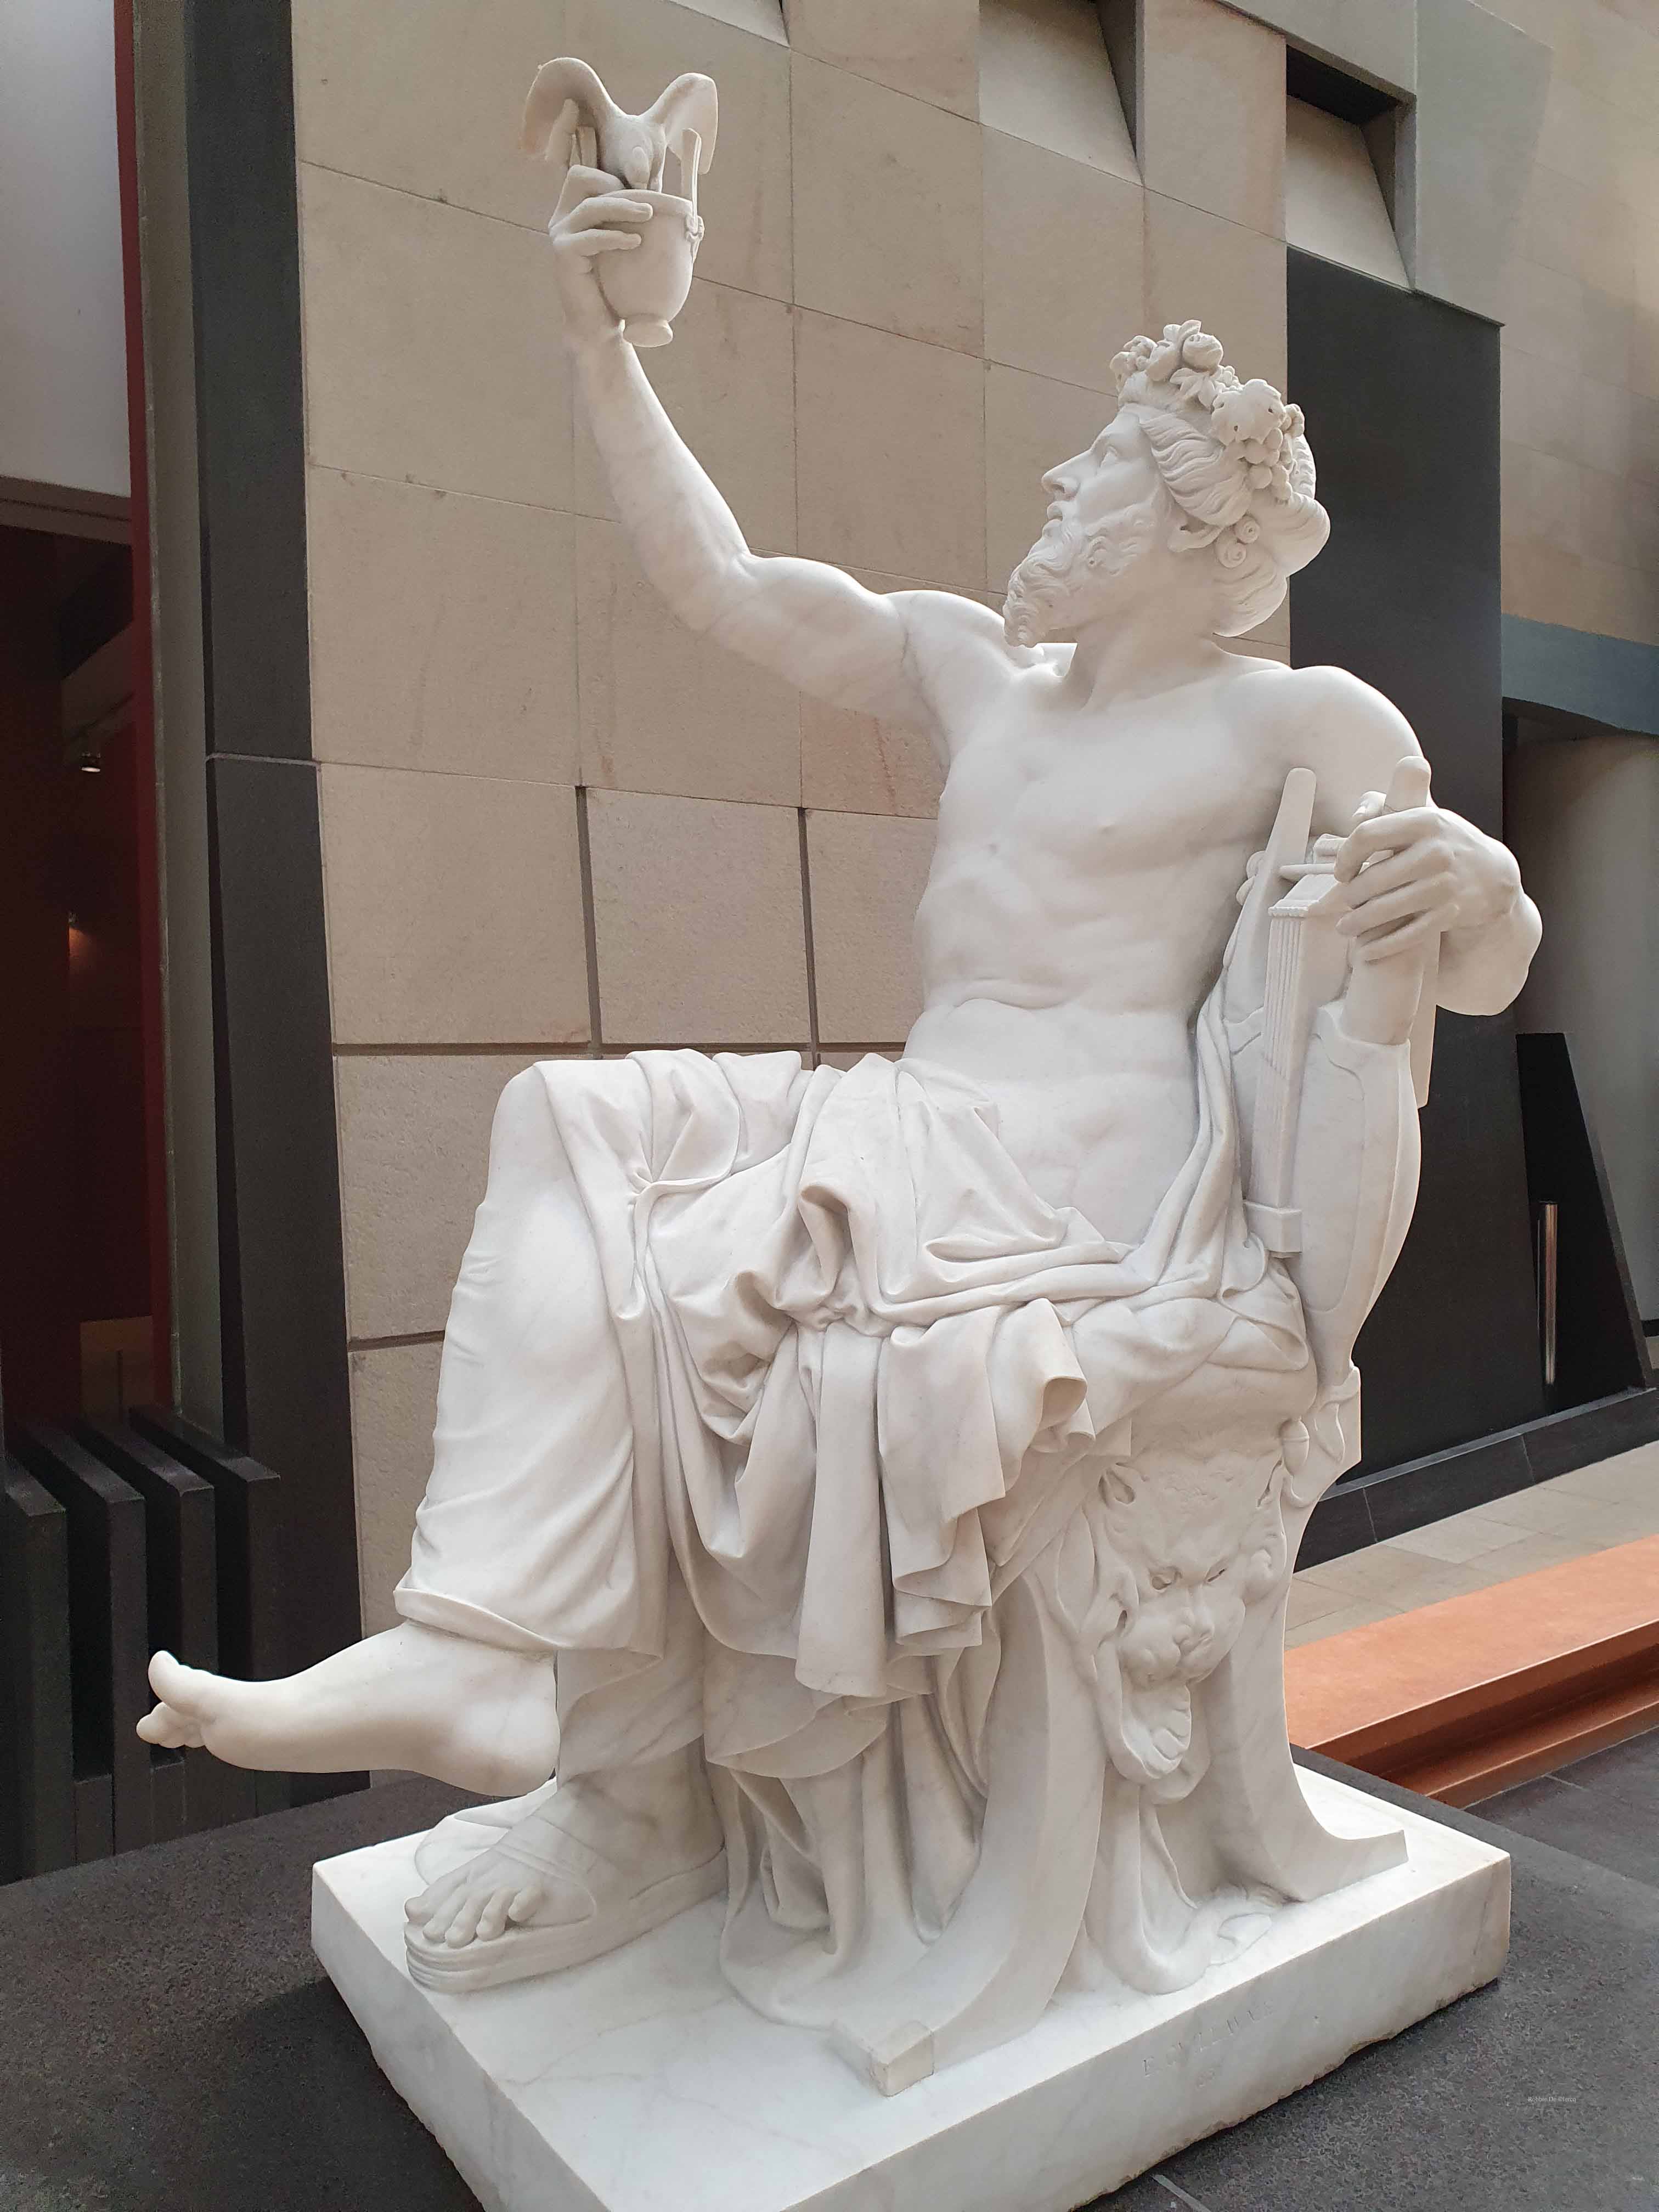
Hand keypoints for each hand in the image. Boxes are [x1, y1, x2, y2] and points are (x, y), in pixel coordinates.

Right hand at [546, 163, 654, 351]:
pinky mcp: (563, 254)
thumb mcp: (633, 253)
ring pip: (590, 206)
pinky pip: (589, 236)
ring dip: (623, 207)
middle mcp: (563, 219)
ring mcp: (560, 235)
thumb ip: (649, 229)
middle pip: (580, 177)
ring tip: (649, 215)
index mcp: (575, 213)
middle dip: (614, 184)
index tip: (640, 198)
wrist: (598, 329)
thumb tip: (694, 216)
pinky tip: (636, 243)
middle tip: (646, 204)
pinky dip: (614, 237)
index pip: (585, 176)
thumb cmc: (617, 291)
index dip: (611, 177)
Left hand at [1328, 780, 1518, 965]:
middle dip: (1350, 896)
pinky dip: (1382, 945)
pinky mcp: (1450, 913)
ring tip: (1345, 928)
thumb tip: (1355, 815)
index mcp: (1424, 822)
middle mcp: (1434, 852)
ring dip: (1357, 923)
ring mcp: (1443, 885)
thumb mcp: (1425, 819)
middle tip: (1345, 902)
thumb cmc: (1445, 844)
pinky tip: (1366, 949)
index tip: (1342, 871)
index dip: (1346, 856)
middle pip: (1371, 879)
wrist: (1492, 874)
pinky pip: (1406, 934)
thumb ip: (1389, 812)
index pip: (1367, 835)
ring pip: (1384, 910)